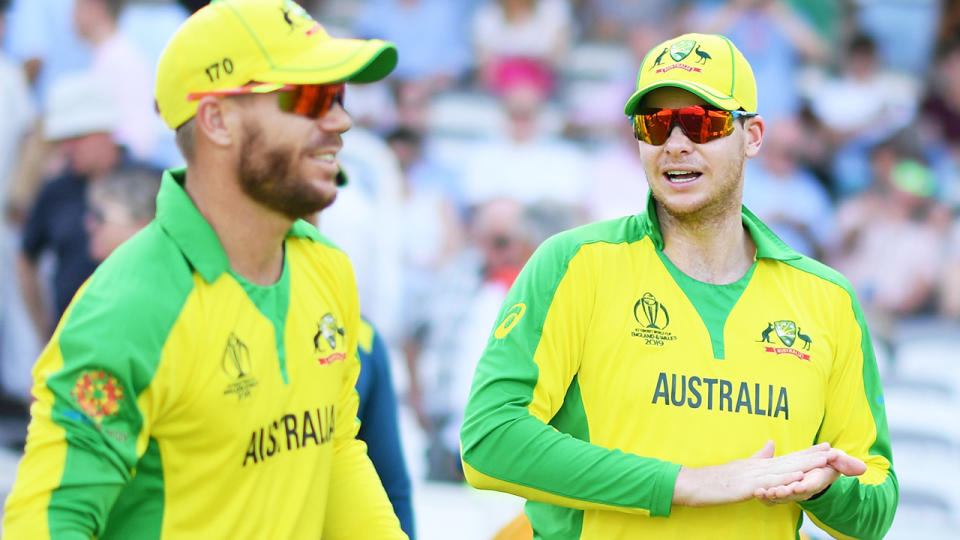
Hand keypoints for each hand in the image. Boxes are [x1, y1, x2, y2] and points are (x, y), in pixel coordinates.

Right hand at [673, 441, 836, 506]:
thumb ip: (757, 457)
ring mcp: (752, 475)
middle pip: (790, 459)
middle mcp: (758, 466)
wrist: (694, 483)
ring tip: (823, 460)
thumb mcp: (739, 467)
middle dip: (812, 455)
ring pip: (784, 469)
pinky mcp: (746, 486)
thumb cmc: (715, 479)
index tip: (824, 447)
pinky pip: (769, 482)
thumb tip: (771, 445)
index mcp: (758, 464)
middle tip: (832, 449)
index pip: (787, 457)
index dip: (806, 452)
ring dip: (804, 464)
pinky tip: (799, 476)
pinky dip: (785, 478)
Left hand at [755, 448, 865, 504]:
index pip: (810, 485)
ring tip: (762, 493)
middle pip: (793, 493)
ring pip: (780, 496)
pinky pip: (772, 494)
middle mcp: (803, 487)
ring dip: (771, 496)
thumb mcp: (838, 461)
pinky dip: (764, 494)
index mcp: (815, 480)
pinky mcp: (781, 488)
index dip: (804, 486)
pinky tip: (755, 492)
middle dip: (784, 493)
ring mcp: (791, 490)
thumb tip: (862, 468)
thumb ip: (847, 464)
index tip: (797, 487)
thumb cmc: (827, 463)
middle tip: (775, 492)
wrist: (817, 467)